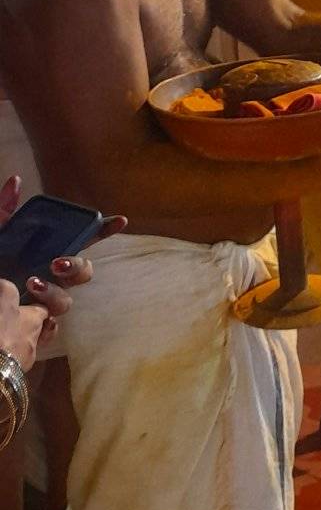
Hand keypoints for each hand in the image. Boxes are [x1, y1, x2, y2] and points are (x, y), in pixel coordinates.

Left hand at [0, 178, 125, 354]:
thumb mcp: (0, 236)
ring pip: (65, 301)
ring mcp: (46, 302)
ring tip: (30, 285)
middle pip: (84, 272)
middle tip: (56, 263)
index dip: (104, 230)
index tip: (119, 221)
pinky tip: (36, 320)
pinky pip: (51, 328)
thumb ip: (6, 210)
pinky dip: (46, 326)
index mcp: (49, 253)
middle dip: (76, 266)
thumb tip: (15, 180)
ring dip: (52, 293)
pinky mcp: (36, 326)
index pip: (83, 241)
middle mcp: (53, 277)